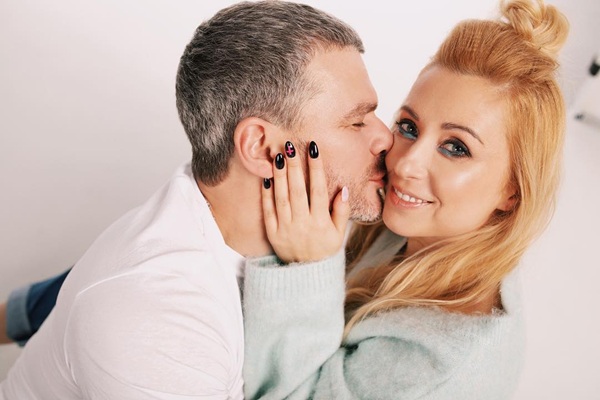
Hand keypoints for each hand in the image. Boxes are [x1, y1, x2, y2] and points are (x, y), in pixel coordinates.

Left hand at [262, 141, 349, 262]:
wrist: (306, 274)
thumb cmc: (324, 250)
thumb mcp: (339, 234)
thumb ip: (341, 211)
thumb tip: (343, 189)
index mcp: (321, 222)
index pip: (319, 190)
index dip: (316, 168)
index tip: (313, 149)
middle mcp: (302, 224)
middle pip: (298, 190)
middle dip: (295, 166)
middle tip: (290, 146)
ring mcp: (285, 228)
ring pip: (282, 197)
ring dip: (280, 176)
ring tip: (278, 156)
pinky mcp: (272, 233)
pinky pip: (268, 211)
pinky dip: (266, 194)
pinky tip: (267, 178)